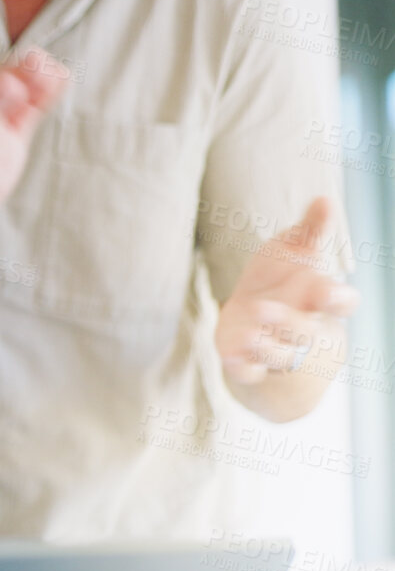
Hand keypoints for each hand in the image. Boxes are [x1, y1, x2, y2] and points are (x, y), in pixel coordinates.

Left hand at [0, 50, 65, 252]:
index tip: (12, 81)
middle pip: (0, 93)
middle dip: (18, 76)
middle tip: (39, 59)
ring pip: (18, 98)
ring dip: (34, 81)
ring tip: (57, 68)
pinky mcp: (12, 139)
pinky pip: (30, 112)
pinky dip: (44, 97)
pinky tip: (61, 78)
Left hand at [216, 197, 357, 385]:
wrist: (258, 322)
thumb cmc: (284, 281)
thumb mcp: (296, 251)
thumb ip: (311, 230)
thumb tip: (324, 198)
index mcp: (320, 301)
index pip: (341, 304)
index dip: (337, 299)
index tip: (327, 292)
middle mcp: (303, 329)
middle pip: (303, 332)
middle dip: (287, 323)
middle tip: (265, 308)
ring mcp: (276, 348)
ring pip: (277, 354)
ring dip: (264, 346)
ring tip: (247, 335)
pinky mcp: (250, 363)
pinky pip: (250, 371)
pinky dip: (242, 367)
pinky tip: (229, 357)